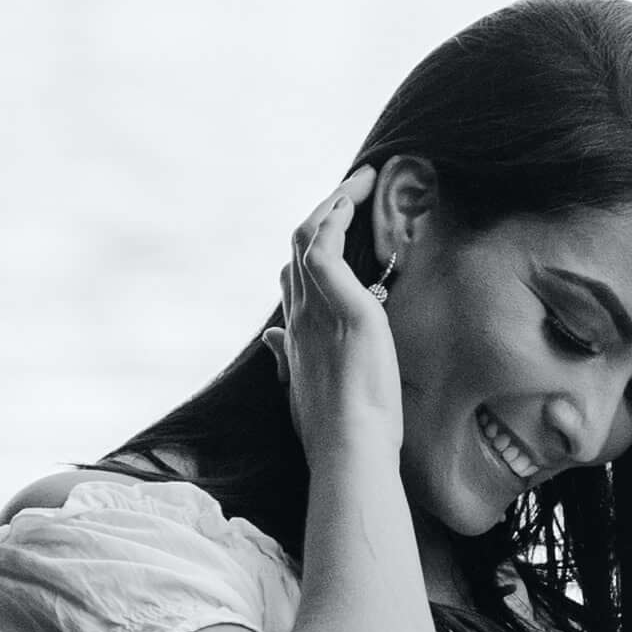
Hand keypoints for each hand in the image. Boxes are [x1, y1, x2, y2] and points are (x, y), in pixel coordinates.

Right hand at [274, 168, 400, 462]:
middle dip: (323, 215)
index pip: (294, 278)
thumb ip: (289, 359)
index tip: (335, 227)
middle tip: (351, 191)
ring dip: (334, 202)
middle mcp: (299, 316)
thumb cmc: (335, 434)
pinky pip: (325, 245)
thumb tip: (270, 337)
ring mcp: (315, 308)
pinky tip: (354, 198)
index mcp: (297, 338)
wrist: (348, 452)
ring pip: (308, 236)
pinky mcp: (342, 305)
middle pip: (298, 248)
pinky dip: (337, 215)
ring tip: (361, 180)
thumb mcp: (309, 391)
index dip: (309, 249)